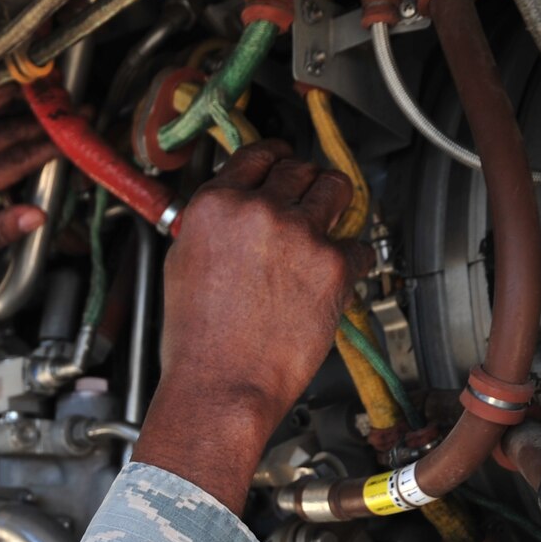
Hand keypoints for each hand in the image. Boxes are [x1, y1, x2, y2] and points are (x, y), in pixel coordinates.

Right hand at [133, 141, 364, 512]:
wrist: (222, 386)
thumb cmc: (197, 341)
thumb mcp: (181, 264)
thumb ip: (210, 225)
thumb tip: (233, 209)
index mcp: (215, 205)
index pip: (256, 155)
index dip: (274, 159)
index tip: (282, 163)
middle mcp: (258, 210)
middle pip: (299, 168)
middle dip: (304, 184)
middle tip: (305, 203)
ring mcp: (299, 234)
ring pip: (337, 188)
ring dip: (335, 204)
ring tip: (329, 226)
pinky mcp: (333, 264)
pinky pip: (359, 246)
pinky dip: (351, 261)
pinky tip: (333, 279)